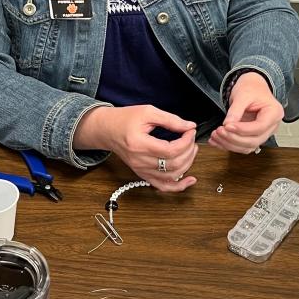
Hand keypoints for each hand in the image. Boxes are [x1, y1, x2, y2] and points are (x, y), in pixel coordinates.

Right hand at [77, 105, 197, 192]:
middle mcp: (140, 161)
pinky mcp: (143, 174)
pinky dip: (178, 186)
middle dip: (189, 151)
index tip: (190, 131)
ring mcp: (141, 170)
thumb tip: (189, 126)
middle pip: (174, 164)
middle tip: (191, 138)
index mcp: (139, 144)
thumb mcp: (148, 112)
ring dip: (187, 164)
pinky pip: (163, 186)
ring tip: (191, 150)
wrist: (107, 130)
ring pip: (172, 176)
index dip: (186, 141)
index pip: (170, 150)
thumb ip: (170, 120)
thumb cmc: (124, 119)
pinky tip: (190, 180)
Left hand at [209, 72, 282, 153]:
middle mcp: (271, 126)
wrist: (252, 86)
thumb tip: (227, 124)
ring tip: (215, 136)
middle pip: (254, 141)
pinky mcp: (253, 137)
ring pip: (248, 147)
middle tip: (219, 131)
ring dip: (230, 144)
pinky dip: (228, 145)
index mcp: (274, 113)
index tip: (227, 126)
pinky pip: (242, 146)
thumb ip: (235, 110)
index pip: (259, 127)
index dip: (242, 129)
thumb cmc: (252, 88)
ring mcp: (263, 133)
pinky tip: (217, 141)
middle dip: (234, 138)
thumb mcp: (243, 94)